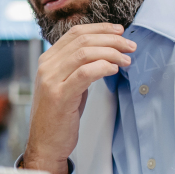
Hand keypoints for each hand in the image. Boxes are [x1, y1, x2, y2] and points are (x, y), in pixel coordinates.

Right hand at [23, 24, 136, 173]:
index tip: (119, 32)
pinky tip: (114, 69)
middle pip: (82, 40)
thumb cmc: (58, 117)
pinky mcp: (59, 95)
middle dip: (111, 39)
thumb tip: (105, 53)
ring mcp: (51, 80)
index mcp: (47, 60)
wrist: (45, 144)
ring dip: (111, 53)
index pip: (75, 33)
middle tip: (129, 46)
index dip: (100, 29)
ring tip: (126, 60)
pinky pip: (84, 73)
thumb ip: (78, 67)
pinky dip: (102, 67)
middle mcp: (46, 66)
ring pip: (84, 53)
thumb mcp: (66, 85)